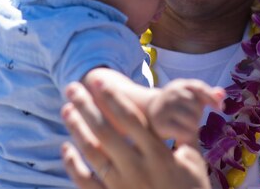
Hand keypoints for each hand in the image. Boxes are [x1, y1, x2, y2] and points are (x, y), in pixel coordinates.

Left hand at [61, 79, 210, 188]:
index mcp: (157, 153)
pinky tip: (65, 147)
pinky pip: (85, 182)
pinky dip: (72, 164)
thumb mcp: (194, 161)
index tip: (99, 82)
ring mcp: (120, 186)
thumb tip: (181, 111)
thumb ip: (185, 135)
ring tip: (67, 110)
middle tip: (72, 88)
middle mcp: (135, 167)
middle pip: (105, 131)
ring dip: (77, 128)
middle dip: (87, 106)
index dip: (113, 98)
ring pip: (91, 152)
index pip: (130, 119)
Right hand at [147, 78, 224, 144]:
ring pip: (192, 120)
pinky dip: (187, 136)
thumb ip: (207, 95)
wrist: (147, 113)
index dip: (212, 98)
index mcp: (180, 84)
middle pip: (197, 106)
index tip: (221, 109)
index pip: (199, 88)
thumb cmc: (174, 106)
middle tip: (190, 120)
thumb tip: (223, 93)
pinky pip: (183, 131)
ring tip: (186, 128)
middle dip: (198, 116)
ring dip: (193, 127)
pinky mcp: (161, 123)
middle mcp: (172, 92)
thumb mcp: (189, 97)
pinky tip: (182, 137)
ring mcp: (165, 107)